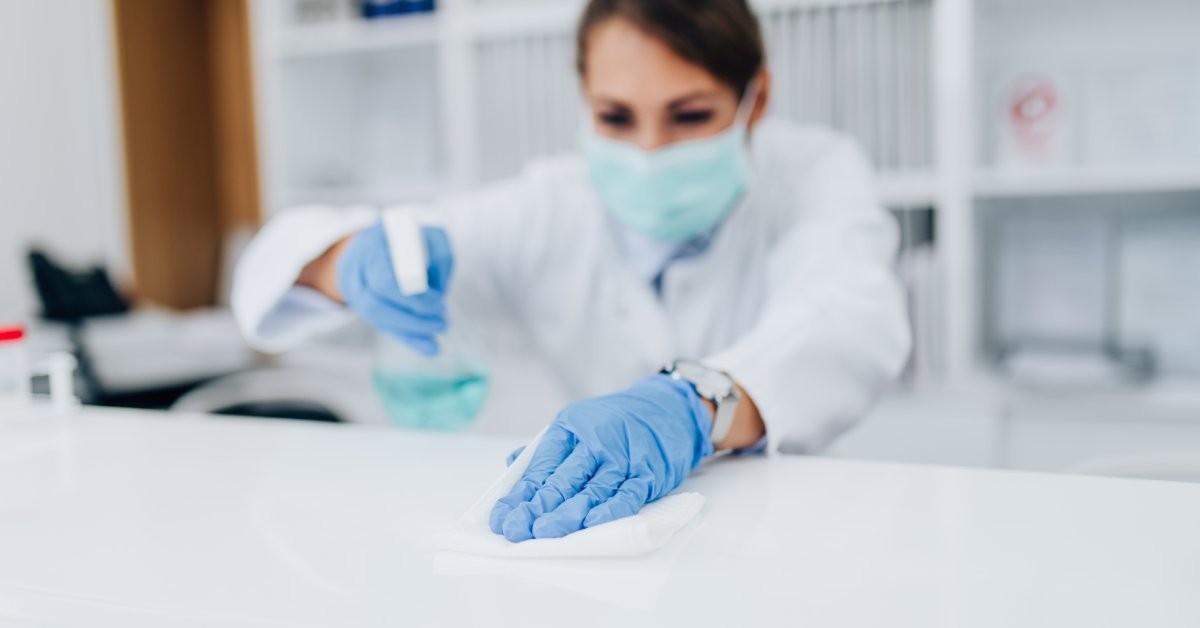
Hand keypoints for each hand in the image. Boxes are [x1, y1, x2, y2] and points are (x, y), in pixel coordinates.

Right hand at [335, 222, 452, 355]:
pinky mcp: (366, 306)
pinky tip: (431, 348)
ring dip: (412, 330)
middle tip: (443, 322)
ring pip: (378, 318)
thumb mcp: (430, 234)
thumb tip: (440, 291)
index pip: (385, 282)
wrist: (373, 242)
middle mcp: (357, 269)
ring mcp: (356, 289)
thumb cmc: (409, 238)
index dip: (413, 298)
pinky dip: (410, 339)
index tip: (439, 302)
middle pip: (377, 305)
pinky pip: (385, 326)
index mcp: (371, 247)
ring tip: (439, 333)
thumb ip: (440, 256)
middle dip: (413, 318)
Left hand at [489, 375, 712, 541]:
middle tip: (518, 529)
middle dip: (539, 506)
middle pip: (563, 479)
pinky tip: (593, 522)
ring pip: (592, 489)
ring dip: (569, 513)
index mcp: (570, 428)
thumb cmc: (617, 422)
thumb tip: (512, 465)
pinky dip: (611, 508)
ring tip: (546, 532)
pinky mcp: (647, 472)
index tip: (503, 517)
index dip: (521, 494)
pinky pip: (628, 493)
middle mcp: (594, 441)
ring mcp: (622, 457)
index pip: (541, 466)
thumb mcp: (578, 423)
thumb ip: (547, 448)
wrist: (670, 408)